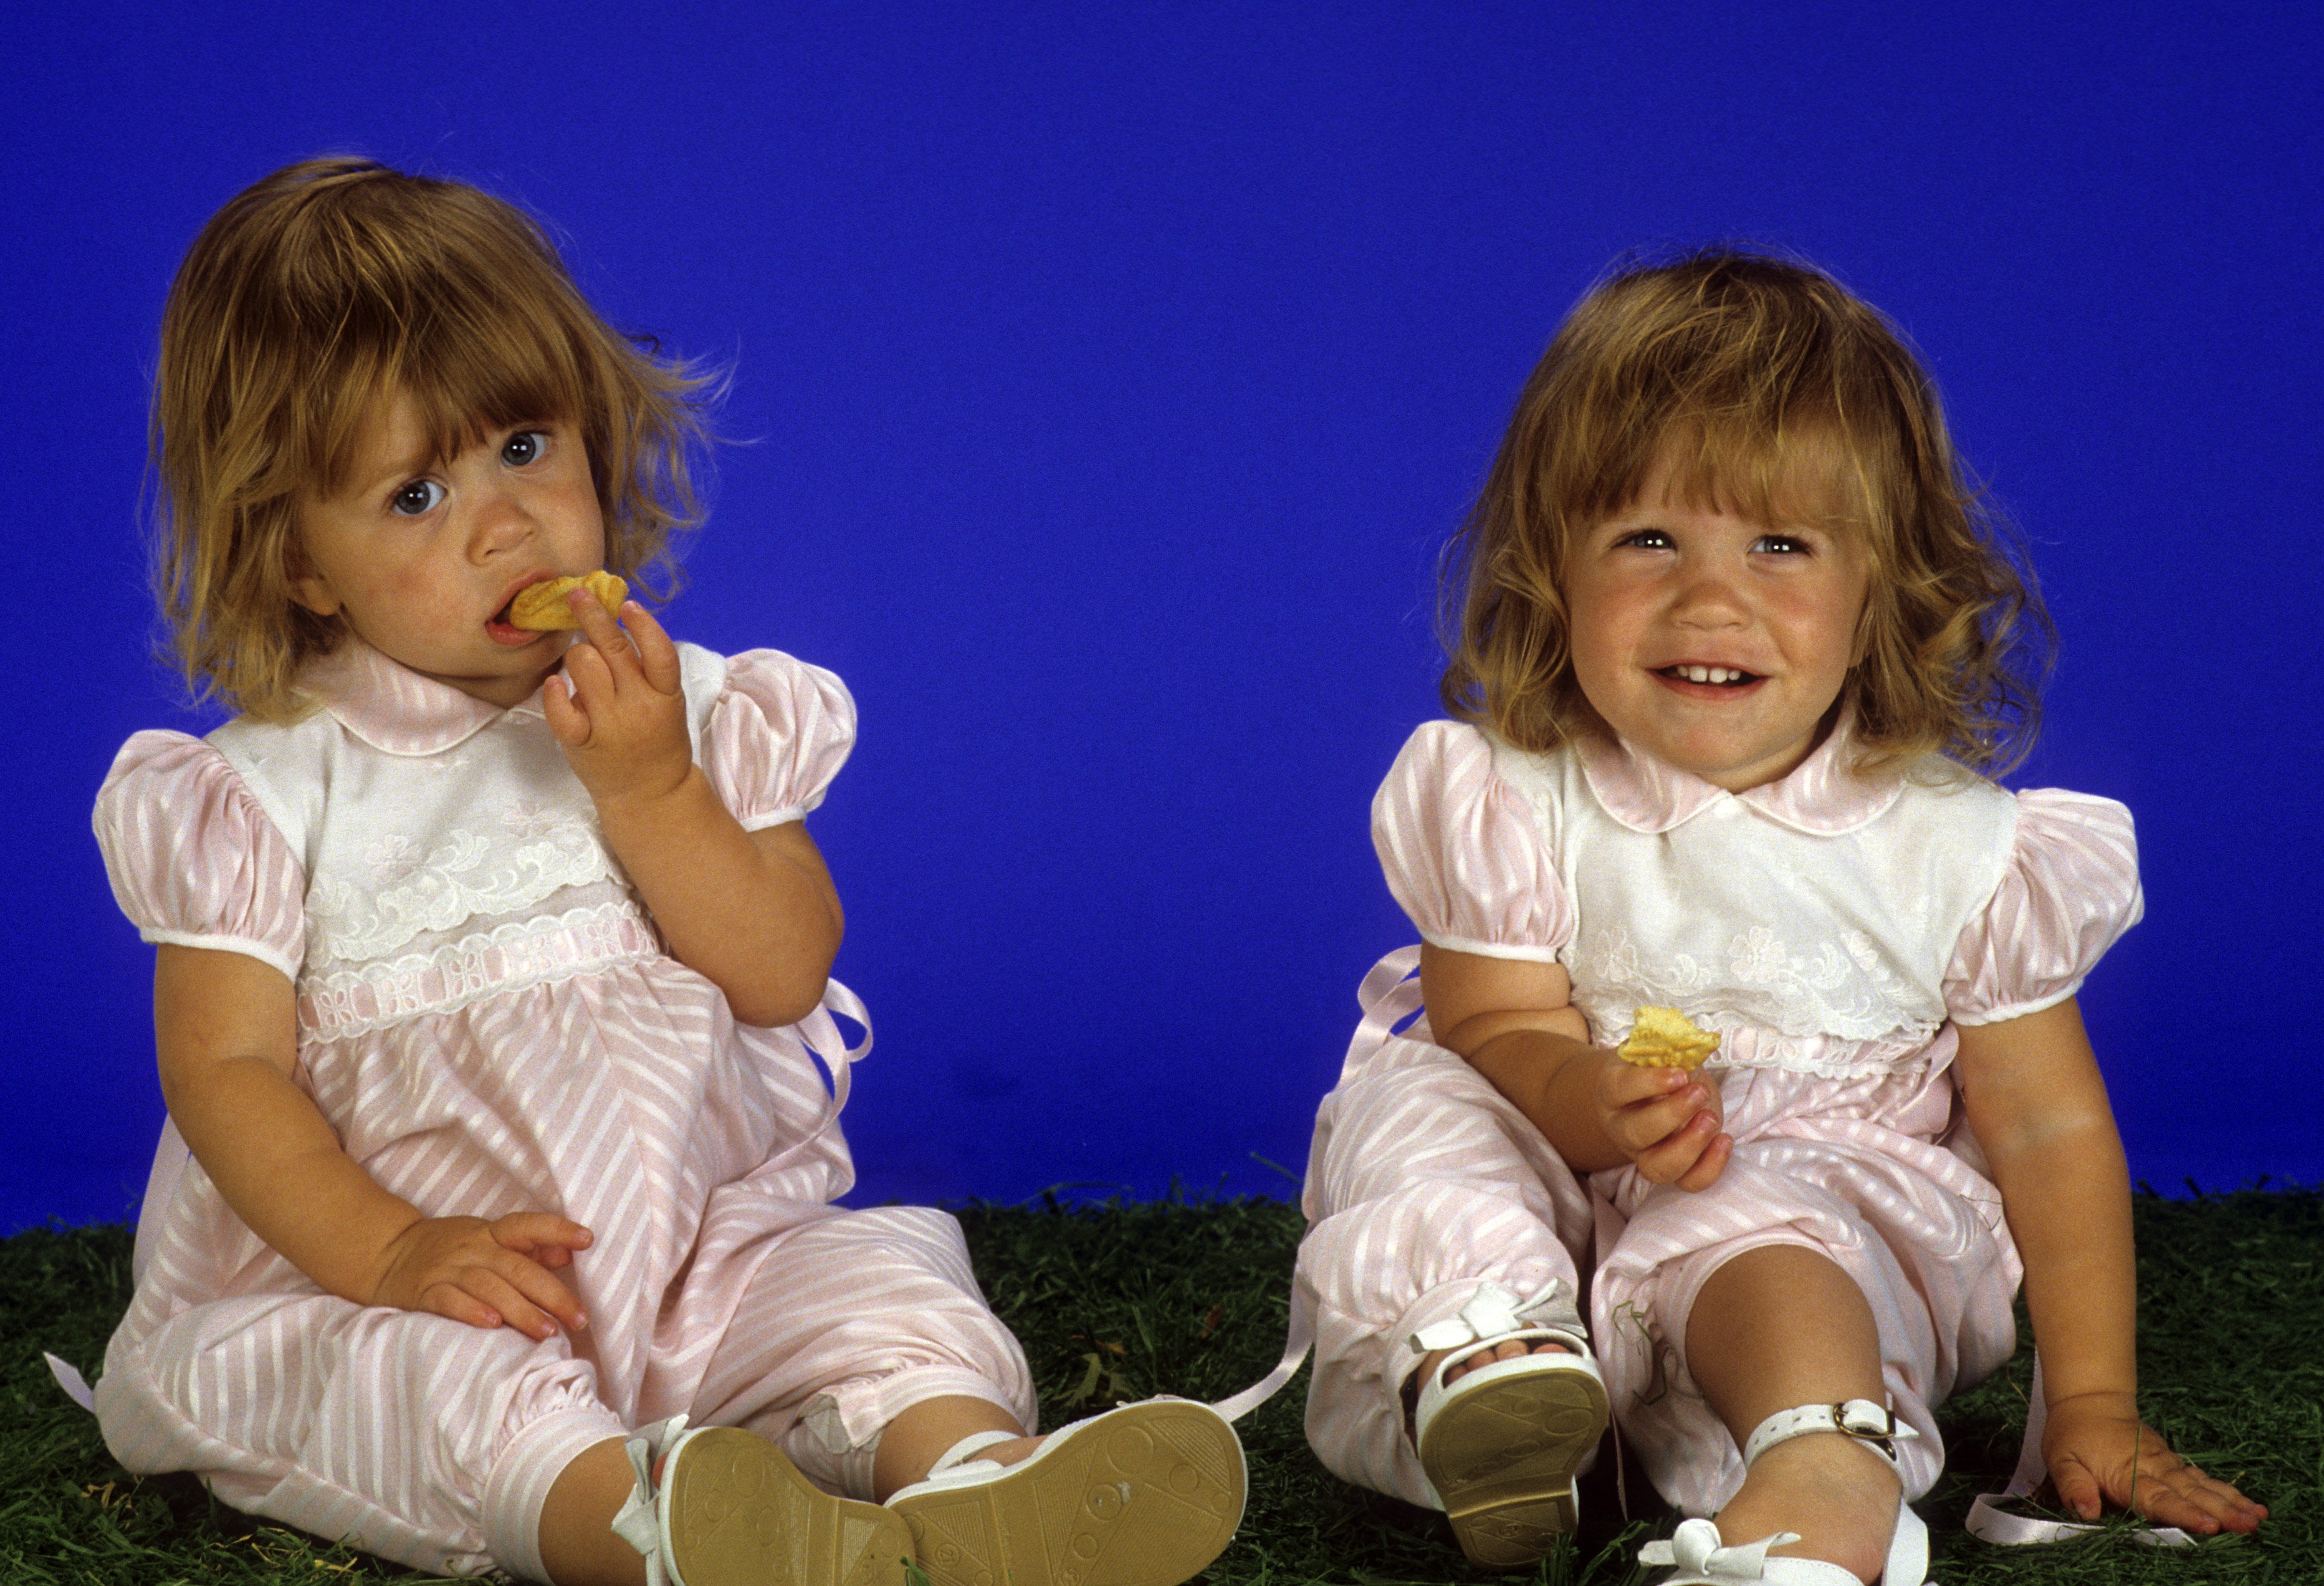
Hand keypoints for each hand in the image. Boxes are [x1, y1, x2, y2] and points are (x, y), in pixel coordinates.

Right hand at [368, 1212, 593, 1340]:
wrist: (385, 1254)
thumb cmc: (452, 1249)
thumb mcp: (488, 1240)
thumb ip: (527, 1248)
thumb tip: (567, 1253)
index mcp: (491, 1233)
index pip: (527, 1225)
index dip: (558, 1229)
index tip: (588, 1239)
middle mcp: (472, 1247)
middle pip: (517, 1267)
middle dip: (552, 1294)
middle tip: (579, 1318)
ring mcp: (447, 1269)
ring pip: (488, 1286)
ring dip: (520, 1309)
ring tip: (547, 1331)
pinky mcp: (423, 1292)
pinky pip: (449, 1301)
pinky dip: (471, 1311)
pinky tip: (492, 1325)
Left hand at [542, 591, 691, 809]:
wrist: (651, 796)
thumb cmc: (656, 742)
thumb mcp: (666, 704)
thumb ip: (644, 671)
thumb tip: (612, 624)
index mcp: (665, 695)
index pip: (659, 652)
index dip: (644, 625)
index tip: (626, 604)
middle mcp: (639, 706)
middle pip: (614, 649)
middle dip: (593, 616)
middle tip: (577, 595)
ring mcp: (610, 725)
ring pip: (584, 666)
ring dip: (577, 656)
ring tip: (581, 664)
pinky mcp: (582, 743)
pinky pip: (560, 708)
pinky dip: (554, 691)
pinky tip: (555, 684)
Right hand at [1595, 1058, 1729, 1189]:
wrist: (1659, 1091)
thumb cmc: (1660, 1067)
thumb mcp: (1661, 1050)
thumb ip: (1672, 1045)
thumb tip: (1698, 1042)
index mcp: (1612, 1091)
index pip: (1619, 1090)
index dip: (1648, 1083)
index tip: (1680, 1073)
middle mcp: (1622, 1127)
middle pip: (1636, 1132)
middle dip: (1672, 1114)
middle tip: (1699, 1092)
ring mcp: (1645, 1154)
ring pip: (1658, 1167)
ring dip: (1689, 1146)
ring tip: (1711, 1119)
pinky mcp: (1673, 1169)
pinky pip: (1688, 1182)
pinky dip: (1710, 1167)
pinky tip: (1724, 1139)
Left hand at [2043, 1391, 2265, 1534]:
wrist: (2089, 1401)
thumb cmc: (2073, 1434)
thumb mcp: (2061, 1459)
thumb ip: (2073, 1486)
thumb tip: (2086, 1511)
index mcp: (2126, 1472)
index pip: (2157, 1498)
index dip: (2183, 1512)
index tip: (2208, 1523)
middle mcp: (2153, 1469)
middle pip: (2190, 1494)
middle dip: (2221, 1511)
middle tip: (2248, 1525)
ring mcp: (2167, 1465)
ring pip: (2202, 1486)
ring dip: (2231, 1503)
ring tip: (2257, 1518)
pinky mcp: (2173, 1463)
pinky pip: (2203, 1479)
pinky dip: (2226, 1492)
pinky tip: (2249, 1506)